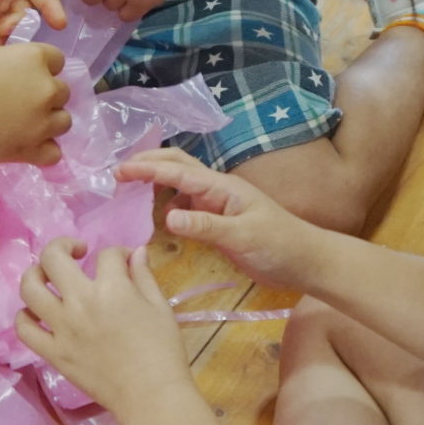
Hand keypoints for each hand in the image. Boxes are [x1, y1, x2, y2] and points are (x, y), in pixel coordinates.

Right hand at [0, 42, 72, 165]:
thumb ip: (9, 64)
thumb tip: (13, 74)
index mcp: (35, 59)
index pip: (57, 60)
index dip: (42, 68)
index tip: (25, 76)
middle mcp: (46, 88)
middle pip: (62, 91)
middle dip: (45, 95)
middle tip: (19, 102)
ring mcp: (43, 121)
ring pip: (64, 122)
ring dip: (49, 122)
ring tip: (24, 126)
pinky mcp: (34, 150)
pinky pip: (55, 153)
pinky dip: (44, 151)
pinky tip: (28, 147)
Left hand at [17, 239, 193, 417]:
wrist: (151, 396)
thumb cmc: (163, 351)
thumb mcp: (160, 307)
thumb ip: (144, 276)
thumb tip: (136, 252)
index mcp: (111, 288)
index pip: (107, 254)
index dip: (119, 253)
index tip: (126, 262)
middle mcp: (79, 302)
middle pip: (53, 257)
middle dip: (64, 245)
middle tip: (77, 252)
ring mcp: (61, 328)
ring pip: (29, 288)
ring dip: (35, 273)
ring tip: (47, 275)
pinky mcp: (52, 353)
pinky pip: (24, 329)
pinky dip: (25, 316)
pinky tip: (37, 312)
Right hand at [120, 148, 323, 292]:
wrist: (306, 261)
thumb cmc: (279, 246)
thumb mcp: (243, 237)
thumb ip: (205, 227)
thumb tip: (166, 216)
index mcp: (222, 187)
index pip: (178, 172)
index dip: (147, 170)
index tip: (118, 172)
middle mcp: (216, 190)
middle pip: (176, 166)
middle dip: (147, 164)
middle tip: (116, 173)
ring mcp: (217, 204)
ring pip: (179, 184)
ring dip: (155, 180)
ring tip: (127, 189)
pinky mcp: (217, 222)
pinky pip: (186, 205)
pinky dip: (166, 204)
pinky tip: (154, 216)